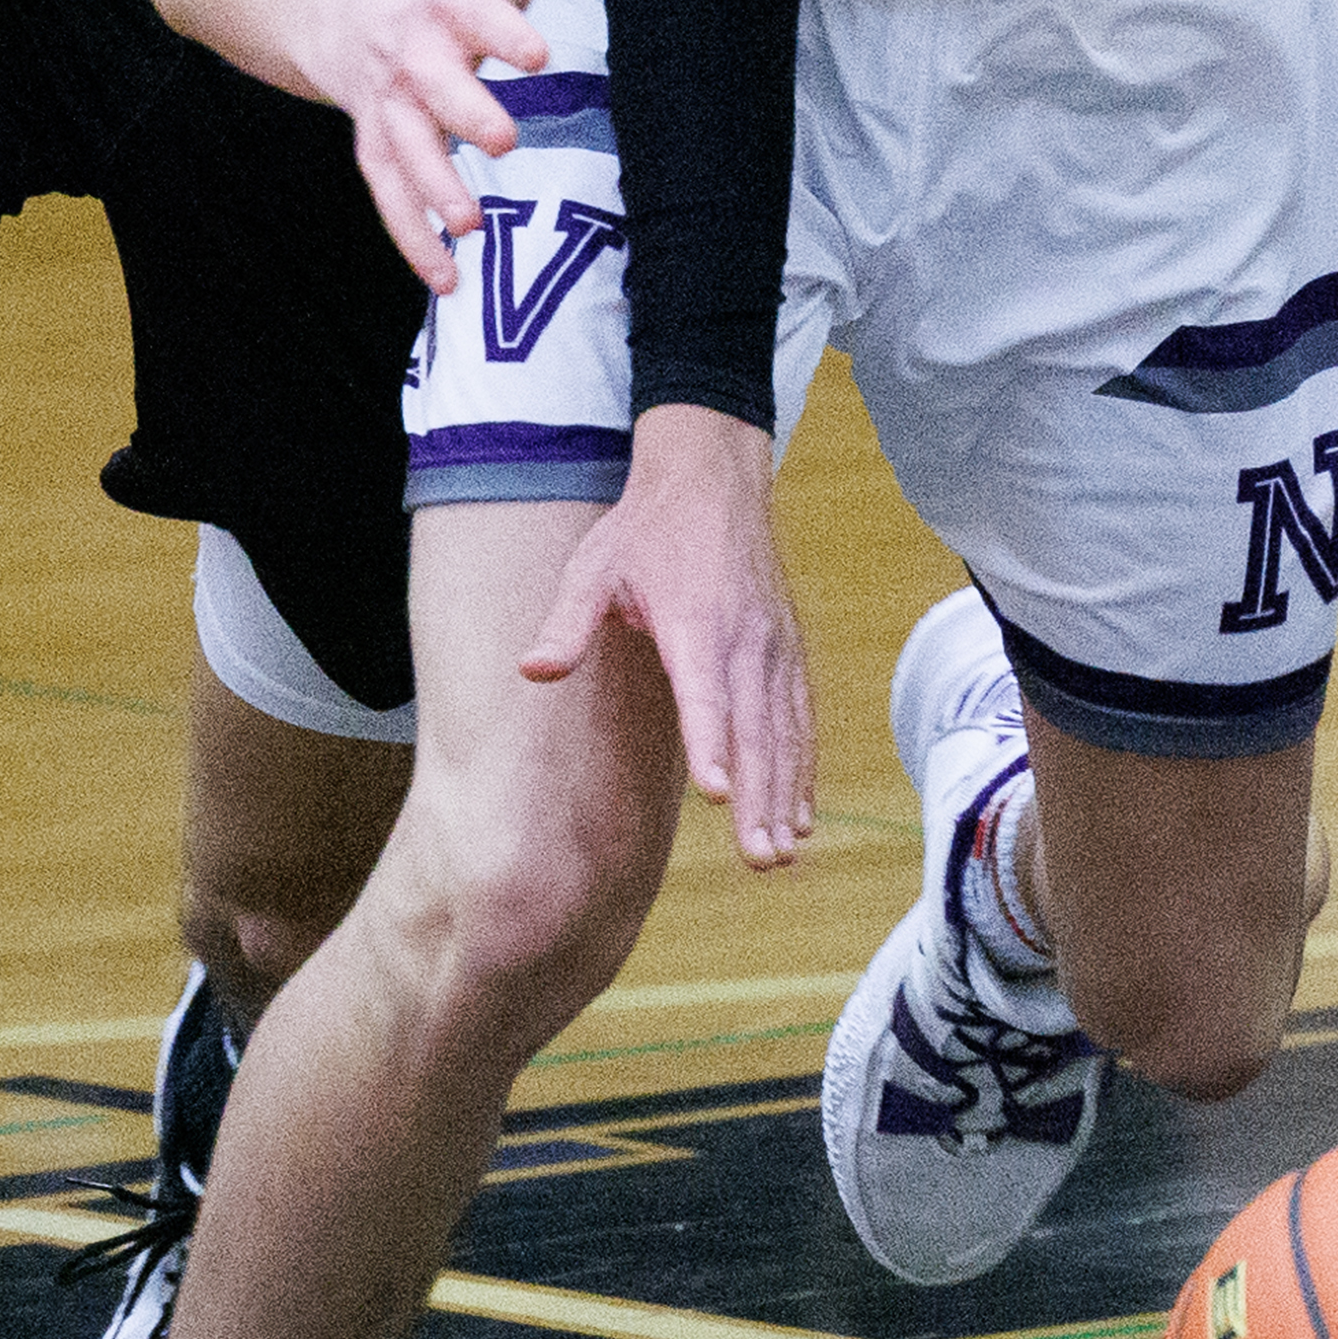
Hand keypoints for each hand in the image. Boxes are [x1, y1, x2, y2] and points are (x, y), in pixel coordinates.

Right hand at [302, 0, 612, 284]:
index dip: (504, 30)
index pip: (477, 15)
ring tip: (468, 225)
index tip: (537, 51)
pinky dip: (413, 240)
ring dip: (431, 189)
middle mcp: (413, 61)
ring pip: (403, 151)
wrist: (338, 17)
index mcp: (448, 7)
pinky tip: (446, 280)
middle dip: (464, 112)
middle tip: (504, 139)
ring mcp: (388, 111)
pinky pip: (389, 198)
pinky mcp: (376, 150)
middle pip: (434, 88)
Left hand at [520, 405, 814, 865]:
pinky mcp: (789, 652)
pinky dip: (804, 768)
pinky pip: (800, 718)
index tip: (721, 794)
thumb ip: (568, 623)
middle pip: (756, 728)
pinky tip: (800, 816)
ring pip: (786, 731)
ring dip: (786, 794)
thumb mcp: (595, 565)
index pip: (706, 693)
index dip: (714, 744)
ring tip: (781, 853)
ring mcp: (774, 647)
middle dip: (761, 797)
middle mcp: (744, 639)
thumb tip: (534, 670)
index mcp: (695, 620)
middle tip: (761, 859)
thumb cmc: (647, 528)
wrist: (713, 479)